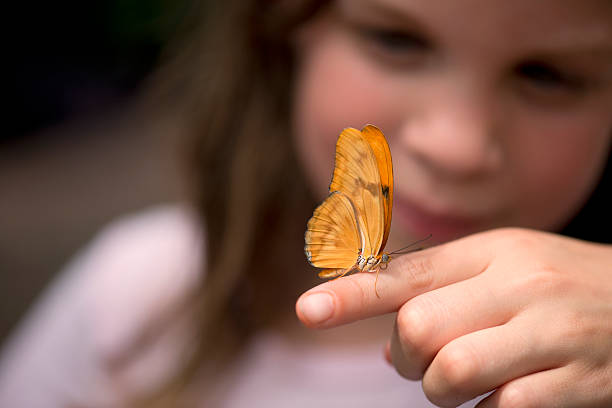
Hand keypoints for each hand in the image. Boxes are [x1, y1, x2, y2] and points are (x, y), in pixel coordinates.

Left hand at [296, 228, 611, 406]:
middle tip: (425, 358)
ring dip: (443, 388)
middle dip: (407, 355)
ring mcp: (551, 335)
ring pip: (453, 372)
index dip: (351, 295)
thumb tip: (388, 345)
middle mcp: (519, 286)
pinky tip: (505, 396)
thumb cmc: (557, 284)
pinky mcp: (578, 384)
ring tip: (467, 379)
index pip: (407, 272)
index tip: (307, 310)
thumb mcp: (502, 266)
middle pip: (419, 327)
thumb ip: (441, 291)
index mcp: (493, 252)